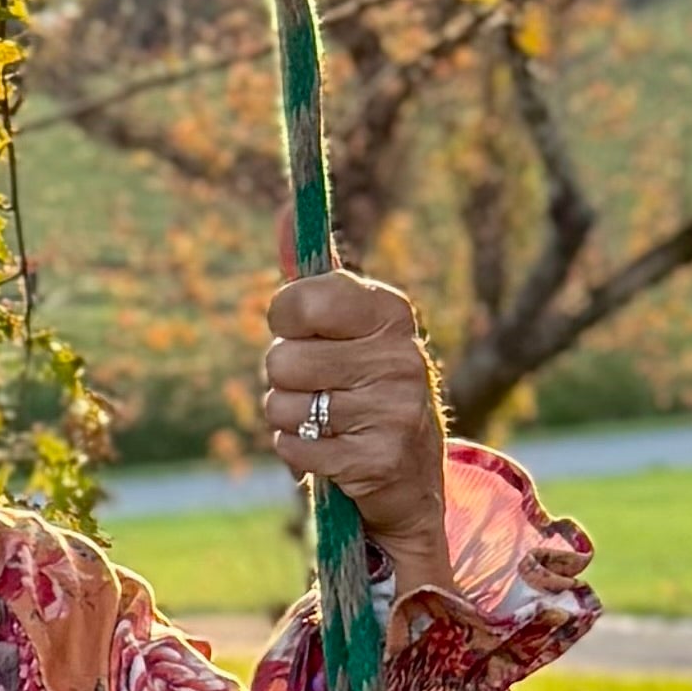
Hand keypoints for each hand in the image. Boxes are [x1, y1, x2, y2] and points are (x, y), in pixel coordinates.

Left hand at [259, 266, 453, 593]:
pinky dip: (298, 455)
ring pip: (283, 407)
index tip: (301, 332)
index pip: (299, 302)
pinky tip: (331, 453)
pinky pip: (294, 449)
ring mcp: (395, 408)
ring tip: (327, 424)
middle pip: (282, 360)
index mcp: (391, 312)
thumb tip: (286, 213)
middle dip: (284, 381)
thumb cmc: (362, 389)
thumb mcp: (347, 331)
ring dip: (290, 420)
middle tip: (318, 389)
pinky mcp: (378, 458)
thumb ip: (313, 280)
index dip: (284, 322)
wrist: (409, 478)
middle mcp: (401, 355)